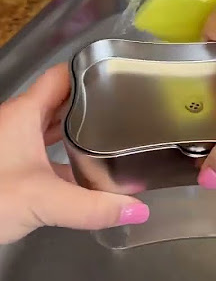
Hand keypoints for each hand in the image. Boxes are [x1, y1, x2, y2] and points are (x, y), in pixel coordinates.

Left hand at [0, 65, 148, 243]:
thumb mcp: (45, 200)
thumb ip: (93, 207)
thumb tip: (139, 209)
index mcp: (24, 113)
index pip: (61, 77)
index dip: (88, 71)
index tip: (118, 73)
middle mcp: (17, 123)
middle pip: (58, 103)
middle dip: (89, 105)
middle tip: (124, 109)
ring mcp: (10, 146)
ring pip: (49, 130)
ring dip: (76, 133)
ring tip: (110, 139)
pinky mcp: (9, 170)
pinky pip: (41, 156)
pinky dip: (62, 161)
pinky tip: (82, 177)